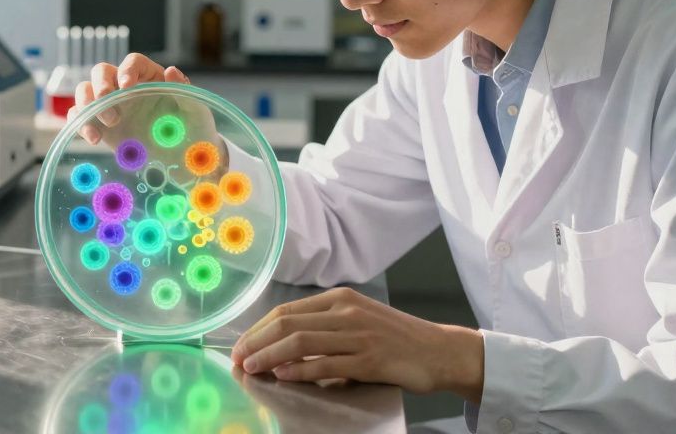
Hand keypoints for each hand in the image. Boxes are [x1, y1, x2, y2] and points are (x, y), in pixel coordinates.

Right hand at [68, 53, 219, 154]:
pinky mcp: (100, 125)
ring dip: (87, 103)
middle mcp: (126, 87)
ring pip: (85, 91)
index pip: (133, 62)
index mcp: (150, 77)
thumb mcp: (195, 110)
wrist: (184, 160)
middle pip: (101, 71)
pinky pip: (80, 117)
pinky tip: (94, 138)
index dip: (127, 70)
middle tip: (109, 104)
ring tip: (108, 125)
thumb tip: (171, 70)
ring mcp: (111, 105)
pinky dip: (80, 123)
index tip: (127, 86)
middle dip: (100, 85)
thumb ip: (183, 90)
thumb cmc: (193, 129)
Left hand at [230, 287, 484, 401]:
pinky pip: (327, 364)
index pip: (286, 310)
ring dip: (270, 355)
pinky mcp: (369, 359)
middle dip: (256, 341)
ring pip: (301, 342)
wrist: (438, 350)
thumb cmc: (395, 338)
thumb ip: (324, 326)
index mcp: (340, 299)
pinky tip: (283, 376)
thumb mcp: (357, 320)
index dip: (258, 328)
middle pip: (287, 323)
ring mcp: (358, 334)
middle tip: (237, 359)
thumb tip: (282, 343)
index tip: (240, 345)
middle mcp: (346, 312)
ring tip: (252, 368)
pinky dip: (301, 370)